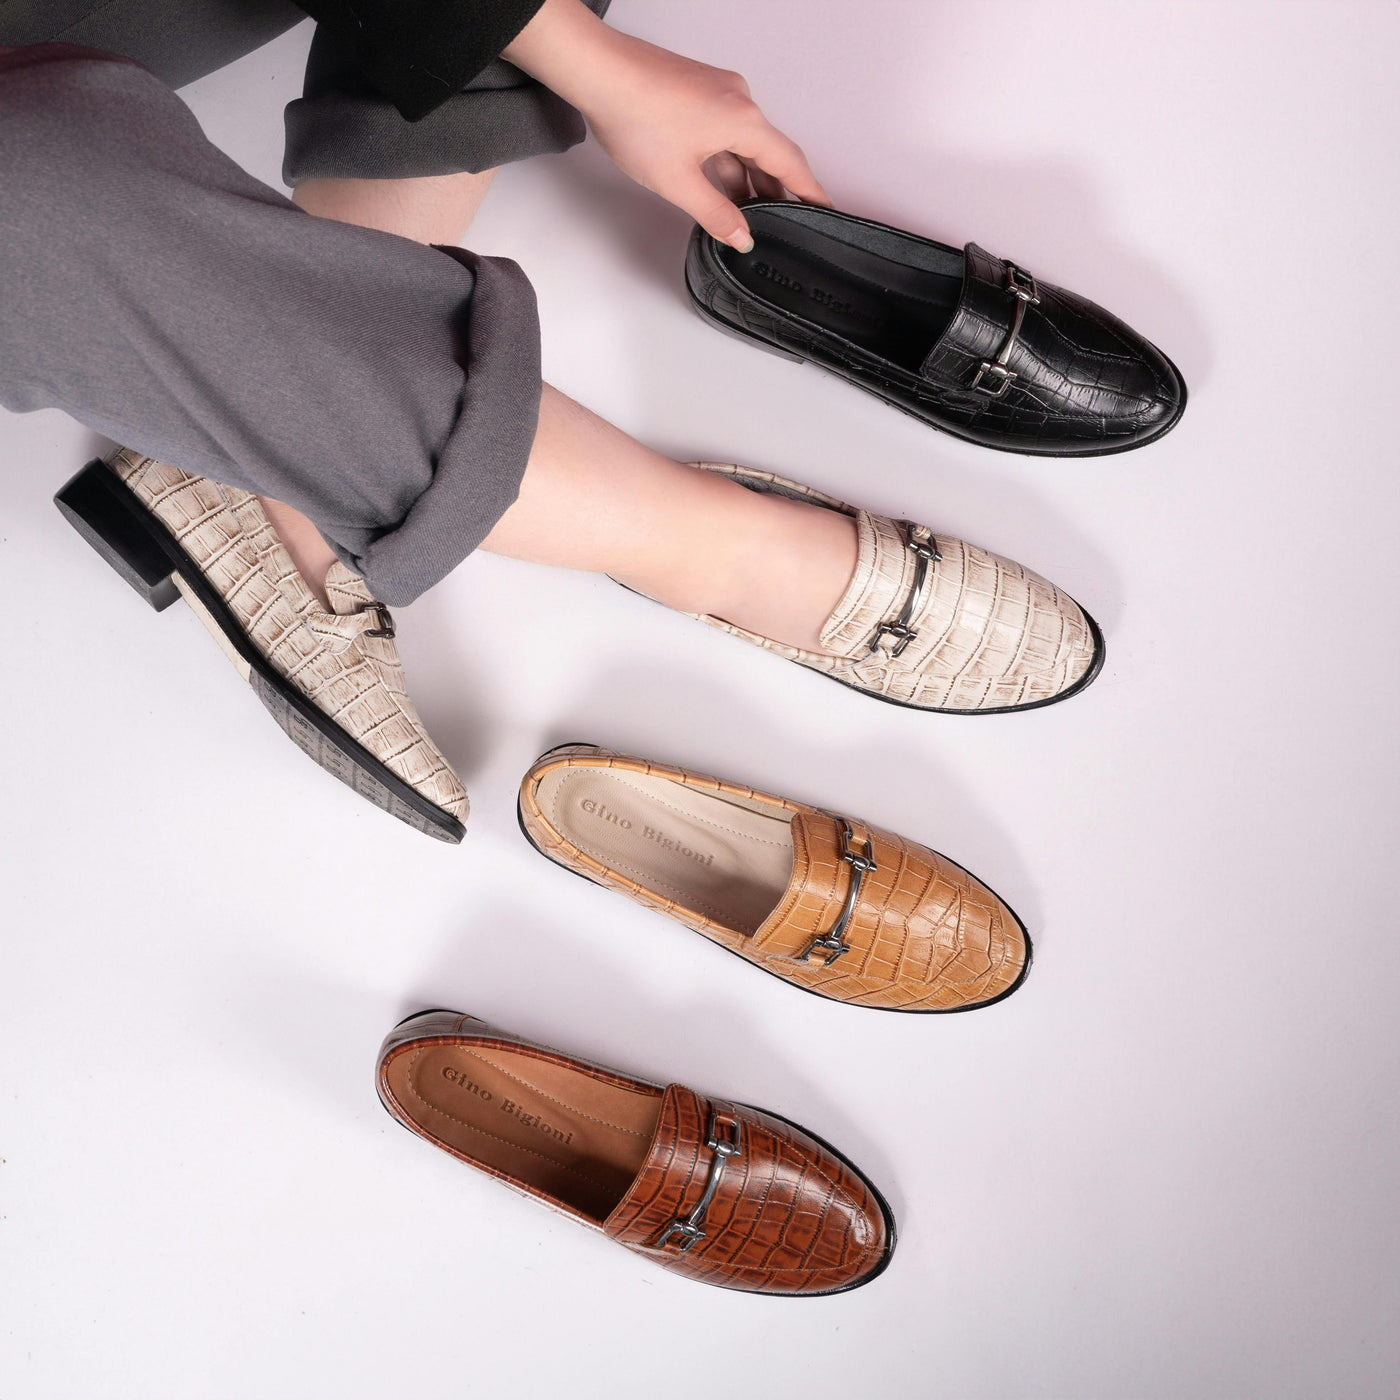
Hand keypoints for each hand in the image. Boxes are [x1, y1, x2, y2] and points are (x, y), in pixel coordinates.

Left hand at [504, 1, 830, 250]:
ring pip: (745, 143)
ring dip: (746, 178)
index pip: (790, 164)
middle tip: (781, 223)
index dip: (809, 192)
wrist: (598, 72)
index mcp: (744, 121)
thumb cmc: (635, 116)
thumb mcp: (679, 182)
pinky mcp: (699, 90)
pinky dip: (728, 159)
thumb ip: (716, 214)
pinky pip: (726, 130)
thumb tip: (741, 237)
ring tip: (744, 213)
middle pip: (769, 153)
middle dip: (774, 191)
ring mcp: (719, 92)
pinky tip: (718, 183)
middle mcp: (739, 100)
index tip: (825, 211)